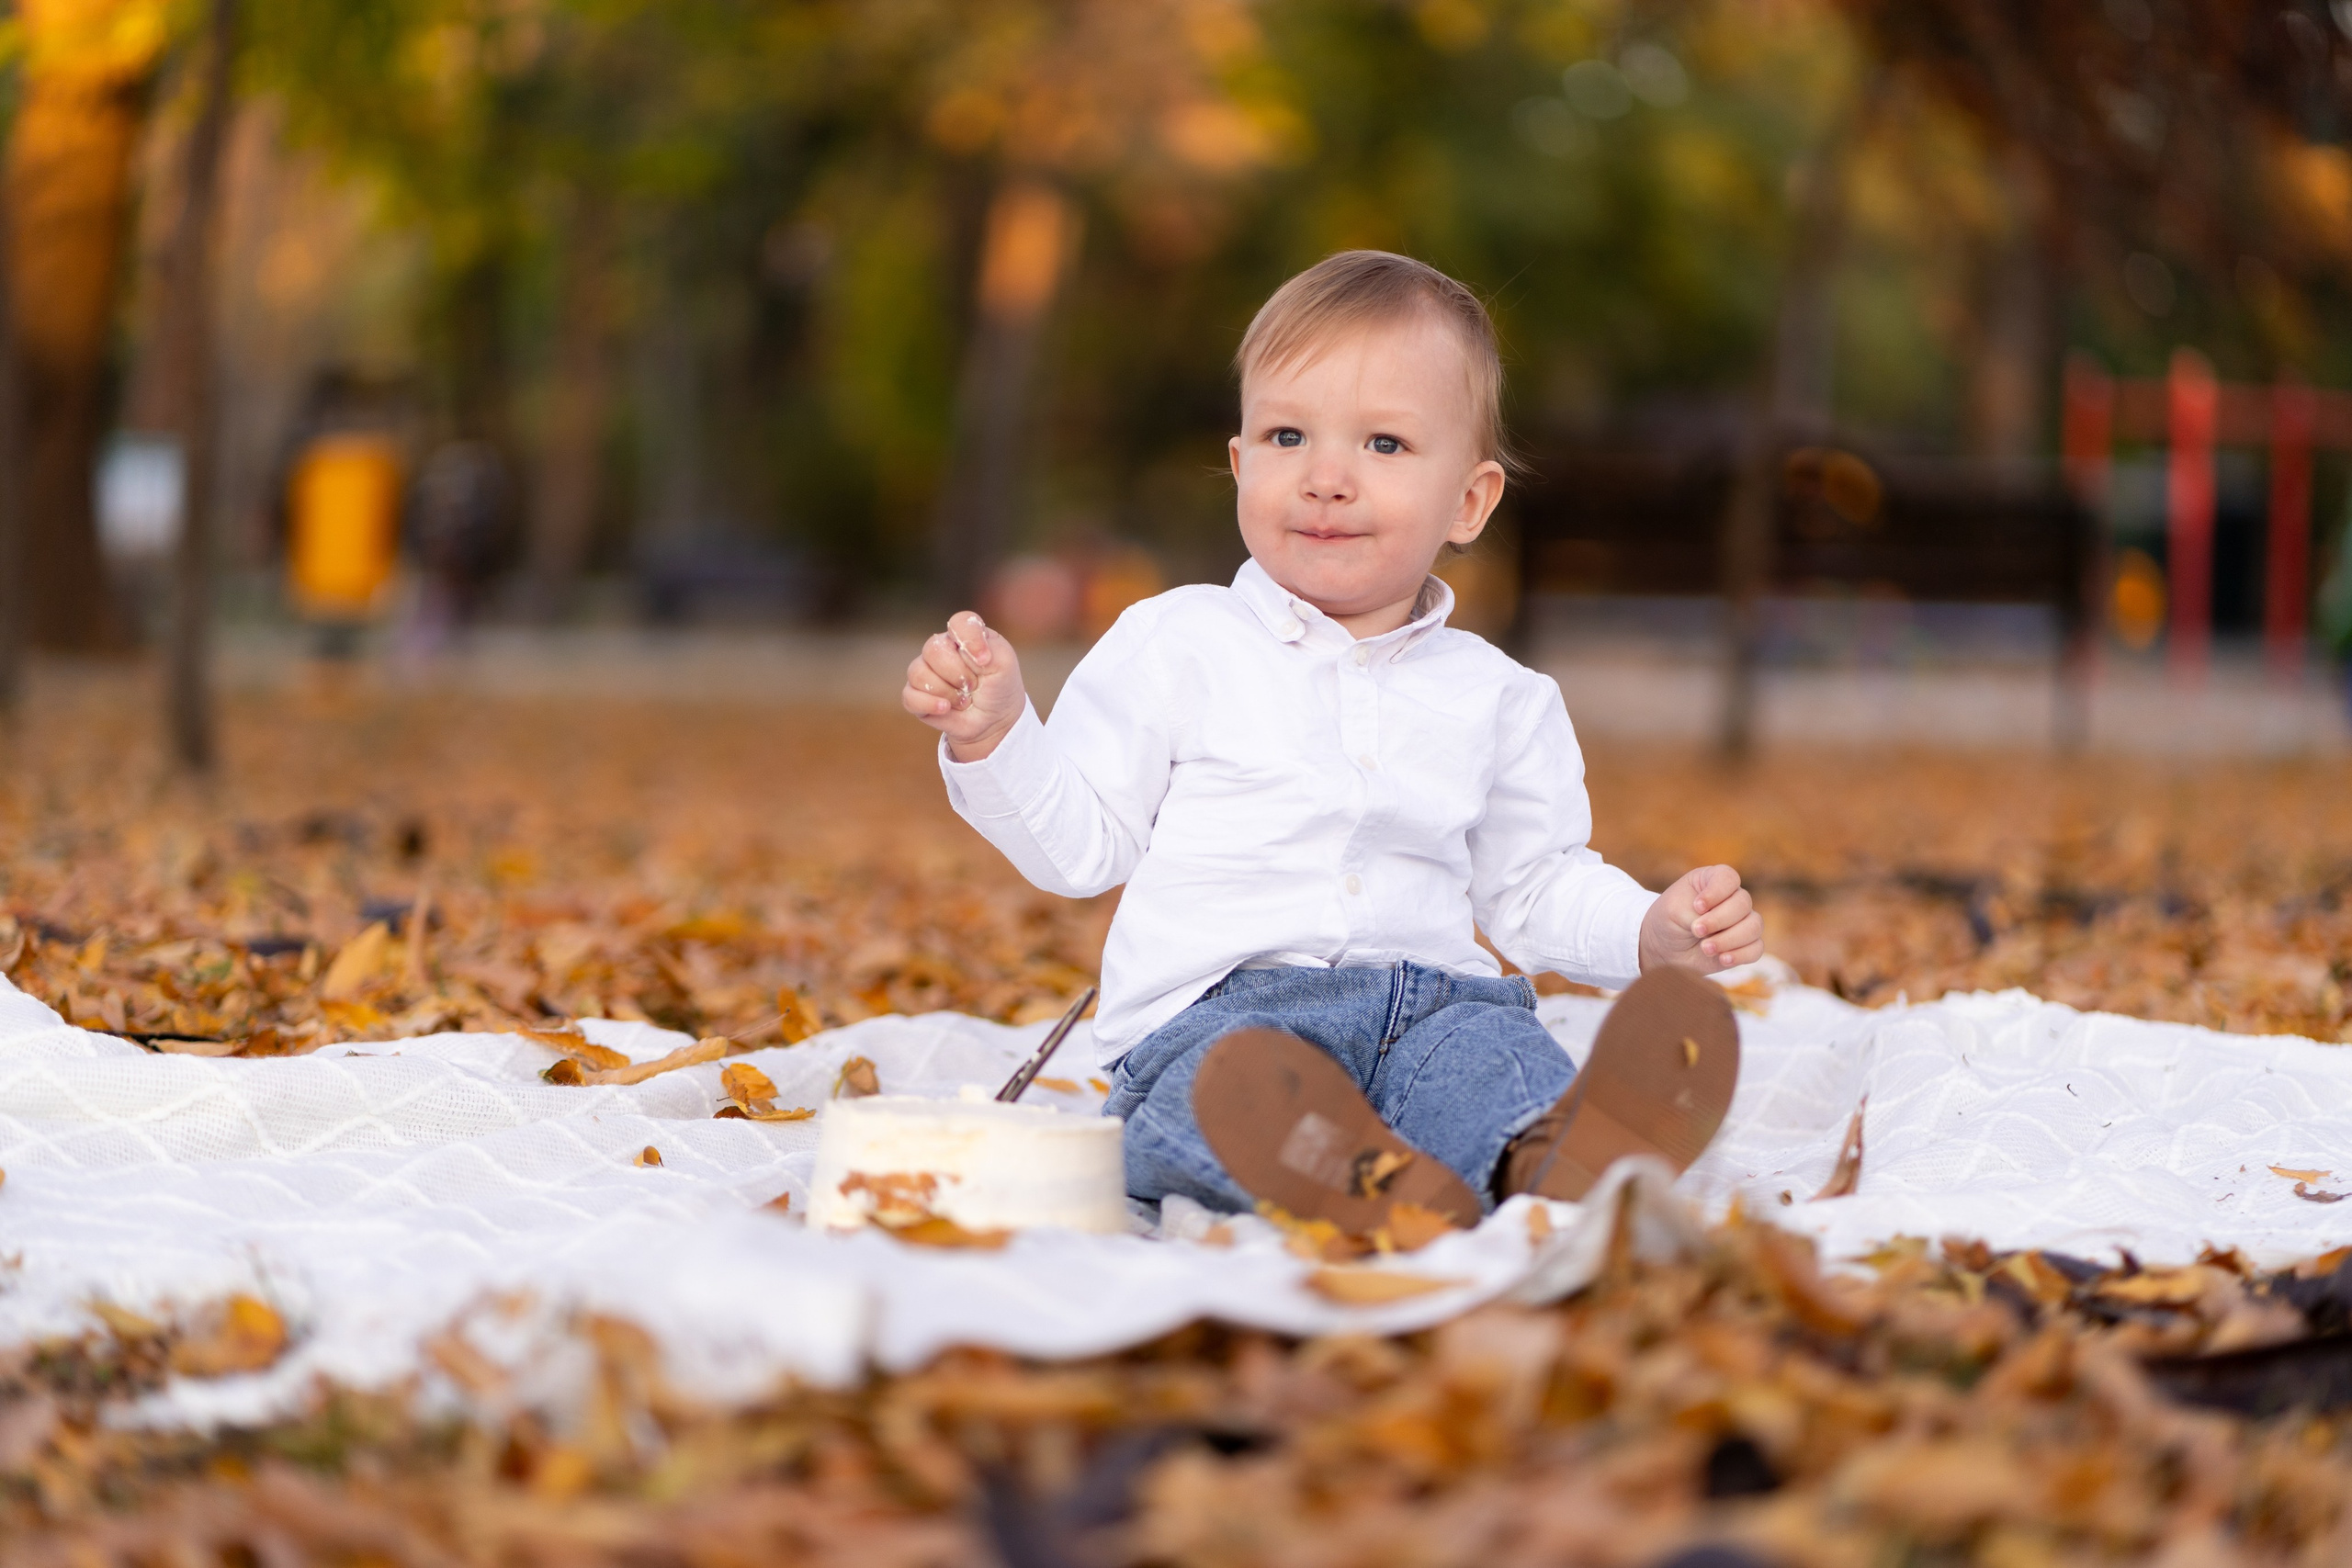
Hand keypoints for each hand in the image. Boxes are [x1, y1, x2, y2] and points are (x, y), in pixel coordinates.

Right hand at [902, 611, 1026, 760]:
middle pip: (933, 650)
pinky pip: (909, 696)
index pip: (959, 623)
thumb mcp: (1005, 663)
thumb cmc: (999, 685)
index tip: (984, 660)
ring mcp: (924, 671)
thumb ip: (991, 649)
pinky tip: (946, 708)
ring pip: (918, 673)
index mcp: (963, 635)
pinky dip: (930, 705)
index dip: (969, 639)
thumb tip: (971, 653)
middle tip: (973, 686)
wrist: (994, 718)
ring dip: (948, 693)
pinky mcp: (915, 695)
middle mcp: (940, 648)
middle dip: (959, 675)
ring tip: (964, 700)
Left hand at [1638, 864, 1763, 974]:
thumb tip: (1722, 929)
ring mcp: (1742, 921)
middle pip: (1743, 903)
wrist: (1664, 947)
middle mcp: (1732, 898)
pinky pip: (1756, 949)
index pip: (1728, 878)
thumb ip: (1697, 913)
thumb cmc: (1669, 921)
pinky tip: (1722, 959)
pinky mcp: (1745, 944)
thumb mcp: (1673, 910)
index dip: (1716, 893)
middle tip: (1696, 930)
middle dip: (1719, 920)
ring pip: (1754, 926)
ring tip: (1705, 948)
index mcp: (1713, 880)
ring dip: (1729, 940)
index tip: (1697, 907)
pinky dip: (1740, 955)